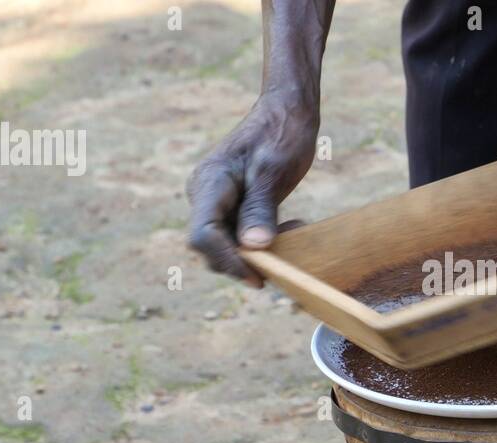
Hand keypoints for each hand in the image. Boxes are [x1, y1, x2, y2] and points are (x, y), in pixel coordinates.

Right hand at [187, 90, 318, 286]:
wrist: (287, 111)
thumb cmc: (281, 134)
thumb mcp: (273, 171)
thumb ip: (260, 208)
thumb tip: (253, 247)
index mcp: (209, 184)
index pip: (203, 236)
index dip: (228, 260)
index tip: (259, 276)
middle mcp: (205, 195)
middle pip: (210, 247)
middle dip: (243, 262)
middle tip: (283, 263)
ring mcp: (217, 201)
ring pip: (226, 244)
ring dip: (257, 253)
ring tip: (293, 234)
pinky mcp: (232, 205)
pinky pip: (239, 234)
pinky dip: (262, 241)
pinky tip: (292, 228)